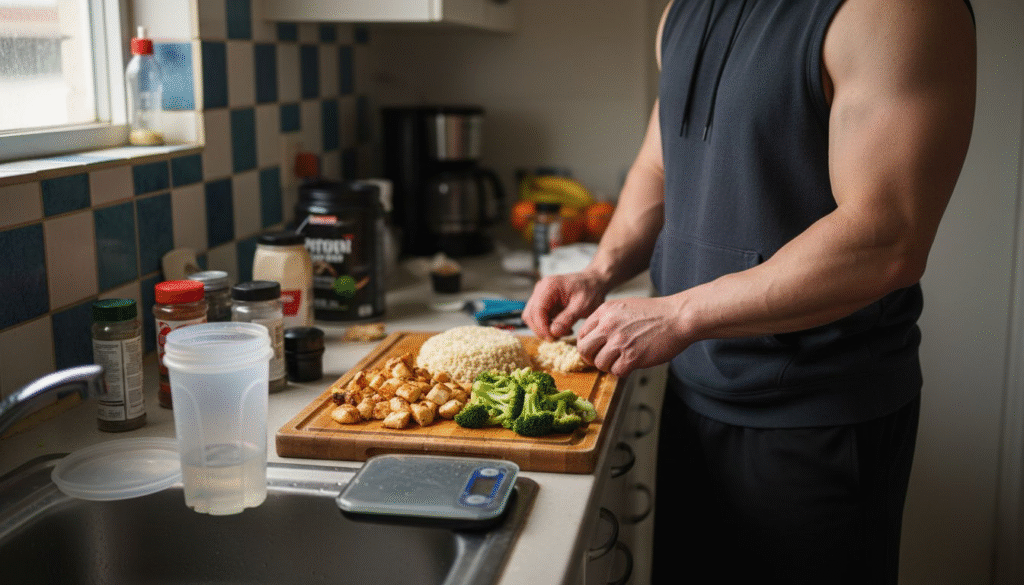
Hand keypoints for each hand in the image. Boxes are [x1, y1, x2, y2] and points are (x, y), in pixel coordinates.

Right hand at [523, 271, 608, 340]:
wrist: (593, 283)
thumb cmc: (590, 291)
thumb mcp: (583, 305)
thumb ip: (568, 318)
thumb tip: (553, 332)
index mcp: (549, 286)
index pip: (537, 310)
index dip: (542, 327)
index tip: (553, 338)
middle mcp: (540, 289)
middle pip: (530, 315)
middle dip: (542, 330)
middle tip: (559, 337)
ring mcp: (540, 295)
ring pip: (532, 318)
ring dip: (544, 329)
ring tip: (563, 331)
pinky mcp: (542, 302)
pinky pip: (538, 318)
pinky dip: (547, 326)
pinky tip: (562, 327)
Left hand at [576, 296, 690, 377]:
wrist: (678, 317)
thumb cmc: (656, 313)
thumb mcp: (624, 307)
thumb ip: (607, 319)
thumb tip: (595, 338)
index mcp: (605, 312)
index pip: (582, 334)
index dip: (587, 346)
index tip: (593, 351)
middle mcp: (608, 325)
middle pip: (585, 350)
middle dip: (591, 358)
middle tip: (602, 361)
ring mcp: (620, 341)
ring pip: (599, 363)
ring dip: (609, 366)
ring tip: (621, 361)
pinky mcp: (632, 356)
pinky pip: (616, 372)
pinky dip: (623, 371)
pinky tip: (632, 364)